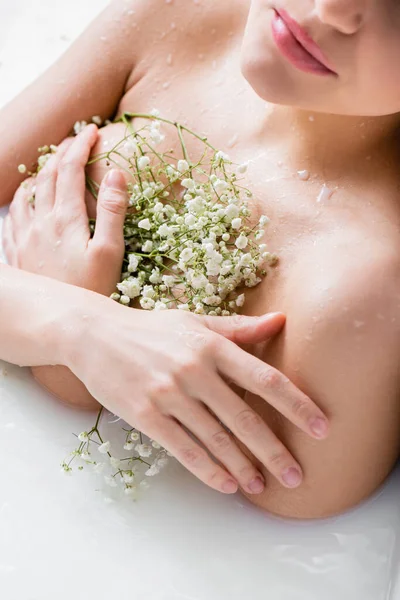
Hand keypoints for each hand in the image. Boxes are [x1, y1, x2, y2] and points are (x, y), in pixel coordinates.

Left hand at [3, 124, 125, 296]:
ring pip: (27, 192)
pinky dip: (22, 198)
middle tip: (76, 141)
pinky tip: (27, 201)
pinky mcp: (17, 252)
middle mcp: (41, 222)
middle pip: (47, 175)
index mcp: (66, 218)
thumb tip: (117, 173)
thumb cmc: (92, 289)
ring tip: (52, 164)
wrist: (61, 323)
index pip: (71, 169)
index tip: (93, 131)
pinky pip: (13, 216)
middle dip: (62, 152)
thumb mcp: (110, 251)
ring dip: (40, 172)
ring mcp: (25, 237)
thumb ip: (114, 211)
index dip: (81, 145)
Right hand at [64, 296, 328, 495]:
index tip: (321, 428)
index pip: (265, 378)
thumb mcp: (195, 322)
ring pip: (216, 437)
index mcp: (212, 345)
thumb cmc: (150, 329)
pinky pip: (183, 448)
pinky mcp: (145, 414)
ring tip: (263, 486)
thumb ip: (238, 329)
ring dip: (243, 466)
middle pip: (245, 416)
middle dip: (274, 449)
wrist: (95, 334)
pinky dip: (207, 469)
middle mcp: (194, 369)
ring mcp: (168, 393)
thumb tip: (280, 321)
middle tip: (296, 475)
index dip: (297, 405)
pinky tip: (226, 485)